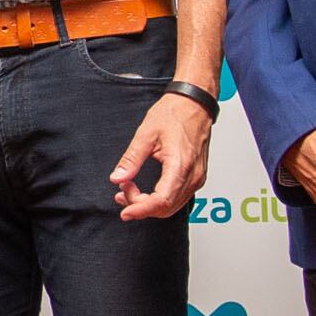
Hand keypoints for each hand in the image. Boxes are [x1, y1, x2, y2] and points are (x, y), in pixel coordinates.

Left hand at [111, 91, 212, 219]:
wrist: (194, 103)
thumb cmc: (175, 113)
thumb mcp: (146, 134)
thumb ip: (131, 159)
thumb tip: (118, 178)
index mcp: (180, 164)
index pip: (161, 201)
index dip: (141, 209)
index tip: (125, 212)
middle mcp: (193, 175)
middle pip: (166, 208)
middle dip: (141, 206)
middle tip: (122, 190)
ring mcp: (197, 177)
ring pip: (173, 206)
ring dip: (149, 204)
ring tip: (129, 189)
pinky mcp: (197, 176)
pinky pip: (178, 197)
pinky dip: (160, 199)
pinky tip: (146, 190)